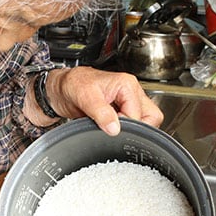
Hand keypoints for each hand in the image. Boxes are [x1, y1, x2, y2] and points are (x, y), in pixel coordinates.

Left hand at [46, 67, 162, 134]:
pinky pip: (137, 124)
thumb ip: (101, 113)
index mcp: (127, 85)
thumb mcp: (85, 97)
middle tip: (115, 130)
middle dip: (136, 129)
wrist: (63, 88)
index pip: (139, 114)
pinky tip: (113, 128)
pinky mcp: (125, 110)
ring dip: (133, 129)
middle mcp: (132, 92)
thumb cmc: (73, 85)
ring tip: (112, 128)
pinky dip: (128, 130)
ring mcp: (130, 102)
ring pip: (148, 121)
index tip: (110, 128)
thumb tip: (115, 129)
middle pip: (151, 117)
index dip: (125, 125)